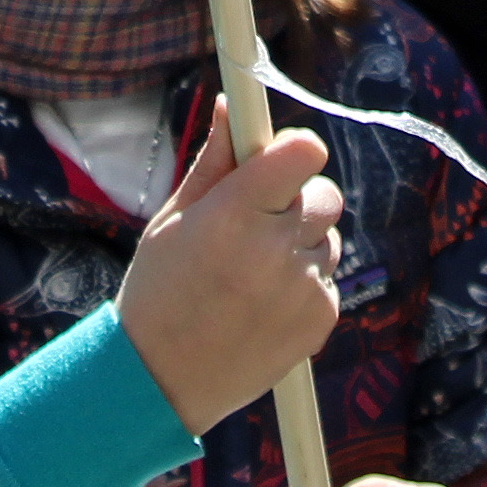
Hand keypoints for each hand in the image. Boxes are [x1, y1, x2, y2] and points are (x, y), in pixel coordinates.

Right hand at [117, 101, 340, 437]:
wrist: (161, 380)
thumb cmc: (159, 289)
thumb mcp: (173, 218)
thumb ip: (214, 162)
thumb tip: (230, 106)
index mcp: (234, 213)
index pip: (303, 152)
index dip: (293, 150)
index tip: (277, 159)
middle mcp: (274, 248)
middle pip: (325, 193)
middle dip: (299, 198)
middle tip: (260, 220)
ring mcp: (302, 289)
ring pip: (327, 239)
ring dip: (301, 245)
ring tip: (252, 273)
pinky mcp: (319, 322)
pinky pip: (326, 281)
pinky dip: (303, 286)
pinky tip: (262, 304)